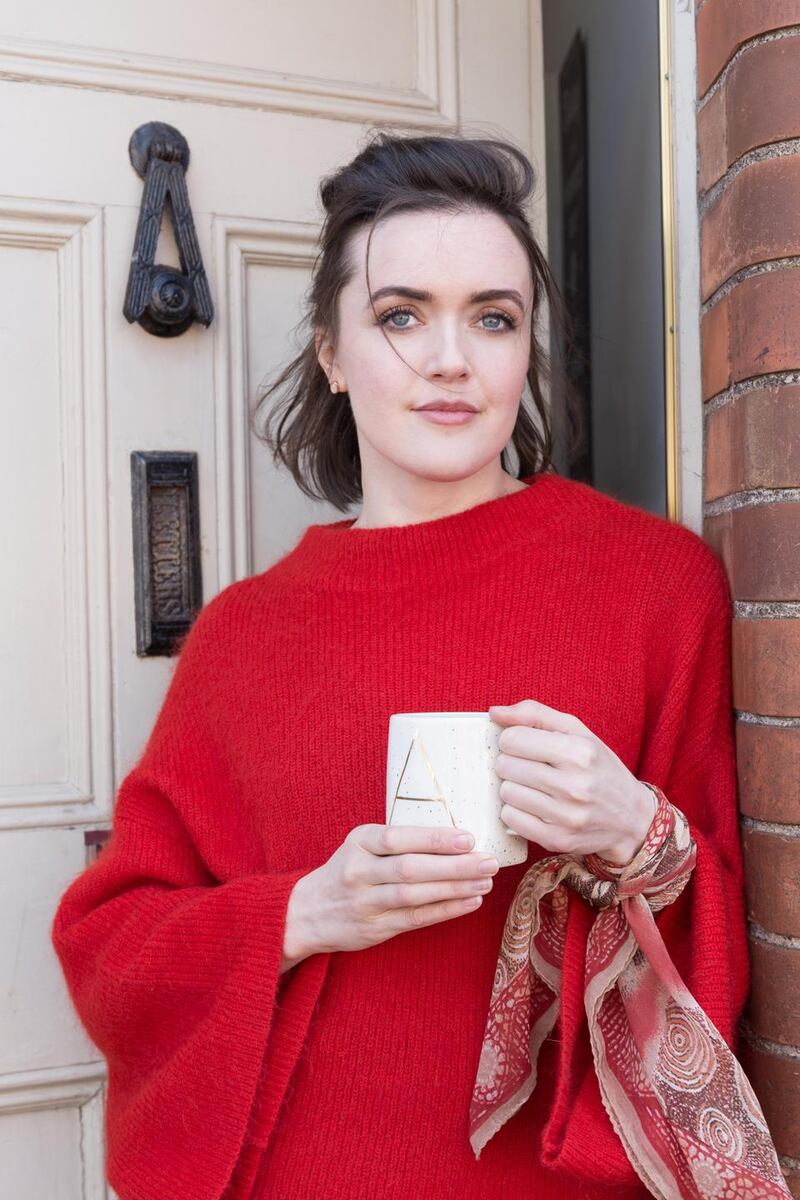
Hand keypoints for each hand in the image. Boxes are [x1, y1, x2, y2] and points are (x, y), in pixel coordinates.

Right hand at [281, 824, 499, 967]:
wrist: (307, 912)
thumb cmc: (348, 870)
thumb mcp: (362, 846)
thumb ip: (398, 841)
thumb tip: (457, 838)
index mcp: (358, 842)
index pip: (398, 838)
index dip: (434, 839)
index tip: (468, 838)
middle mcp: (358, 871)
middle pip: (410, 869)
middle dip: (454, 866)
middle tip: (488, 862)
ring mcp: (365, 903)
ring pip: (414, 896)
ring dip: (454, 889)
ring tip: (485, 882)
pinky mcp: (374, 928)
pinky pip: (414, 919)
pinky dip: (445, 911)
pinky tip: (469, 902)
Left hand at [490, 698, 656, 864]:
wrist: (631, 818)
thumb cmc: (598, 768)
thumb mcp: (577, 731)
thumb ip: (535, 714)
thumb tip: (494, 712)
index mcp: (579, 752)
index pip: (513, 739)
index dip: (511, 739)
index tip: (523, 745)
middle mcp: (575, 785)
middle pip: (506, 766)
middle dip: (511, 763)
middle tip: (527, 767)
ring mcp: (567, 816)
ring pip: (506, 793)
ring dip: (512, 787)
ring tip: (531, 787)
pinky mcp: (558, 840)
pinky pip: (510, 819)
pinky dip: (516, 811)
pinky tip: (533, 806)